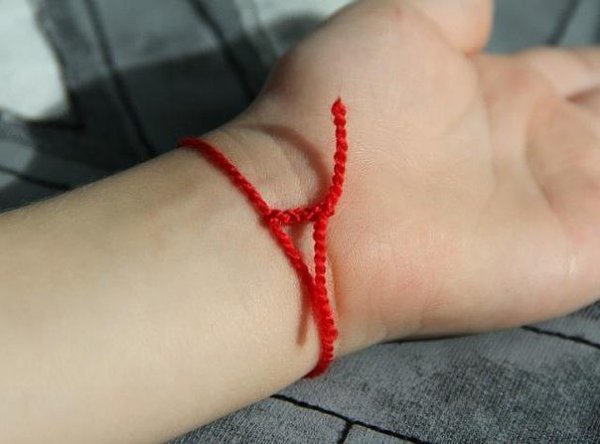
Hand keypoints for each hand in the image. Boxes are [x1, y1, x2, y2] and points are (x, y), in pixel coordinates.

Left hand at [213, 0, 599, 354]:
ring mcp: (558, 200)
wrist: (314, 211)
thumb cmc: (344, 110)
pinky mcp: (575, 251)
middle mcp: (533, 144)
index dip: (599, 66)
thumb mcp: (397, 26)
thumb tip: (489, 18)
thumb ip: (454, 15)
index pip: (573, 72)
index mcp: (499, 92)